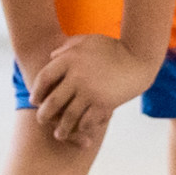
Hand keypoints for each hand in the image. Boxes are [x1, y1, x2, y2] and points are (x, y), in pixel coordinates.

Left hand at [26, 34, 154, 147]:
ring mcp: (90, 91)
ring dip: (62, 128)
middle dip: (44, 114)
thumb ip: (68, 47)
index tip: (36, 101)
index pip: (44, 78)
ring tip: (58, 134)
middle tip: (42, 121)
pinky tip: (80, 129)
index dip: (37, 91)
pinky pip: (87, 120)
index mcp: (70, 59)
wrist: (140, 58)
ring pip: (68, 116)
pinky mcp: (103, 103)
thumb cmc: (114, 48)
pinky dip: (82, 127)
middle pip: (52, 101)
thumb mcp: (89, 40)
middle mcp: (77, 76)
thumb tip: (52, 56)